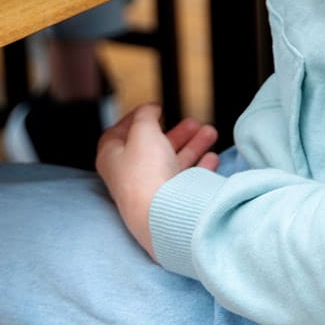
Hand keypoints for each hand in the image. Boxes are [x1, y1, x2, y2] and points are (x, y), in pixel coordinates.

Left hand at [96, 104, 219, 257]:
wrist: (163, 215)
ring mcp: (150, 192)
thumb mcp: (143, 130)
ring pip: (172, 163)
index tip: (153, 110)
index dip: (135, 119)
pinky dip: (200, 169)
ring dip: (193, 146)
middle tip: (193, 122)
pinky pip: (186, 183)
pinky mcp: (168, 204)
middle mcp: (129, 176)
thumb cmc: (146, 174)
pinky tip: (212, 159)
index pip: (118, 134)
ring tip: (210, 133)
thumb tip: (149, 109)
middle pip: (153, 148)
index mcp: (113, 158)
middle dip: (176, 133)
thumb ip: (146, 115)